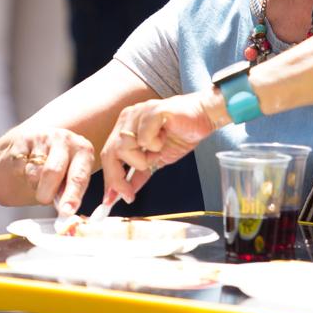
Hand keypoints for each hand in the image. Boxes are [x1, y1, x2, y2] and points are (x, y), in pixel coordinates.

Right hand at [0, 126, 96, 214]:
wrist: (31, 149)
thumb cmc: (56, 171)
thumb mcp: (69, 179)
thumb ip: (69, 193)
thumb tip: (65, 212)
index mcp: (83, 150)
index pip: (79, 177)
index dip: (72, 196)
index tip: (66, 212)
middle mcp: (65, 139)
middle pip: (53, 172)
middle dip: (46, 193)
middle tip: (44, 200)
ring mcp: (43, 137)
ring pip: (34, 172)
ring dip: (34, 185)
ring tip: (37, 181)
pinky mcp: (23, 139)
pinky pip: (19, 166)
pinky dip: (20, 175)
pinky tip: (24, 170)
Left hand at [99, 91, 219, 204]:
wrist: (204, 116)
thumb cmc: (180, 134)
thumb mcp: (157, 160)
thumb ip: (140, 174)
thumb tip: (126, 193)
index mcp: (125, 127)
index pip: (108, 155)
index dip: (109, 178)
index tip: (110, 201)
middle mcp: (128, 118)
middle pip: (110, 152)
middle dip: (117, 178)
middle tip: (129, 195)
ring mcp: (139, 113)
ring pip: (124, 147)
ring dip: (141, 160)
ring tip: (156, 154)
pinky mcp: (153, 111)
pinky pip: (143, 137)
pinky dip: (154, 145)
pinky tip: (164, 139)